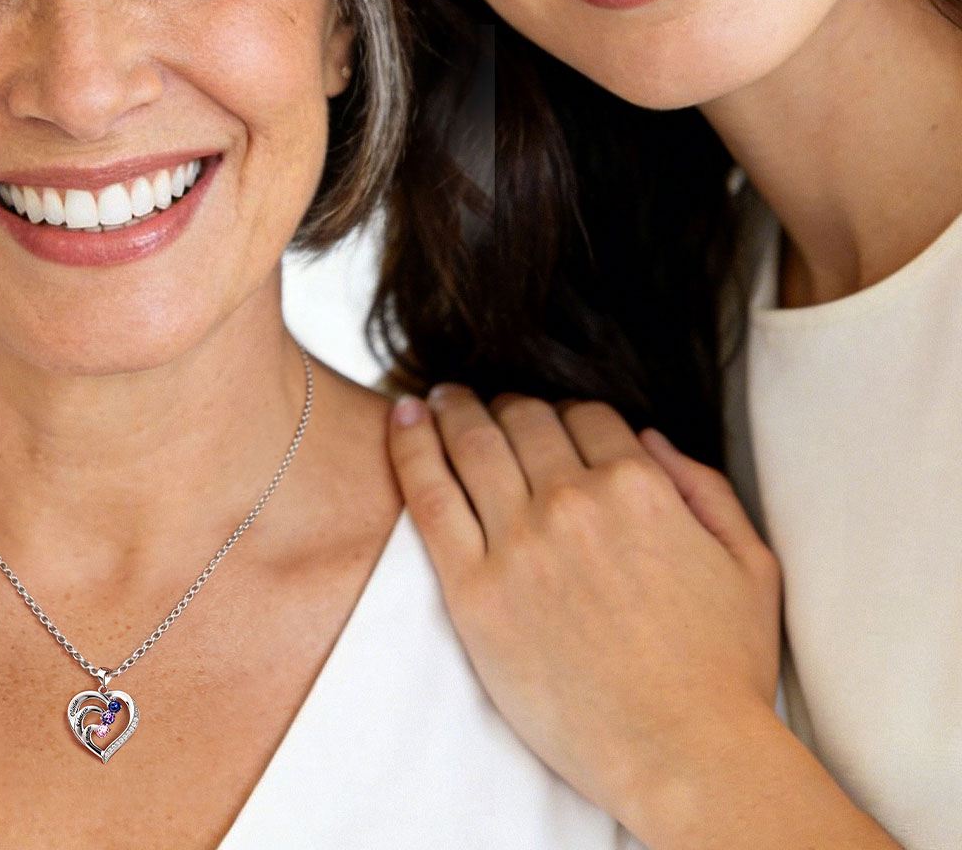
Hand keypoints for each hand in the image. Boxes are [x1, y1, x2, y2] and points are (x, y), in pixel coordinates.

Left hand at [388, 388, 781, 826]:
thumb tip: (650, 438)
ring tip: (438, 397)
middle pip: (526, 419)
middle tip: (482, 402)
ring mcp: (521, 543)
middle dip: (505, 403)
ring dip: (454, 409)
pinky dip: (411, 447)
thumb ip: (704, 486)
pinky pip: (430, 497)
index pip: (587, 415)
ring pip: (474, 443)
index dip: (566, 411)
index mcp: (640, 487)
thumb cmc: (724, 670)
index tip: (548, 420)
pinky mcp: (475, 590)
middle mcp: (575, 501)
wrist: (684, 756)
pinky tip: (403, 418)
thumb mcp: (750, 563)